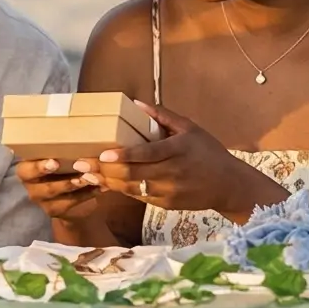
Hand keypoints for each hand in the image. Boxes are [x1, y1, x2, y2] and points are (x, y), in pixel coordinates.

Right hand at [14, 156, 107, 221]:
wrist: (51, 189)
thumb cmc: (51, 163)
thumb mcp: (48, 155)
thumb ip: (54, 148)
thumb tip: (71, 127)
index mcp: (26, 171)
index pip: (26, 171)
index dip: (38, 168)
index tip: (54, 162)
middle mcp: (32, 188)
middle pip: (47, 188)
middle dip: (64, 182)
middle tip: (80, 175)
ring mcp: (44, 202)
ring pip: (63, 199)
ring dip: (79, 187)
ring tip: (93, 178)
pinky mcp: (57, 209)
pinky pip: (74, 202)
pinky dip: (89, 193)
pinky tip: (102, 186)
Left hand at [80, 103, 272, 218]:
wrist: (228, 185)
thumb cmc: (209, 152)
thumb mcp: (190, 128)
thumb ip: (163, 116)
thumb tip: (137, 103)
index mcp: (178, 151)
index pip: (147, 154)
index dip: (124, 156)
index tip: (102, 154)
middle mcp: (172, 173)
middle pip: (133, 174)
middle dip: (104, 170)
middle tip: (80, 164)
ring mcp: (168, 192)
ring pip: (132, 188)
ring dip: (107, 182)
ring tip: (86, 174)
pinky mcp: (165, 204)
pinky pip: (138, 196)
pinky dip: (120, 189)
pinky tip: (104, 182)